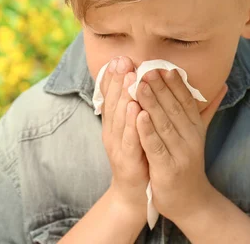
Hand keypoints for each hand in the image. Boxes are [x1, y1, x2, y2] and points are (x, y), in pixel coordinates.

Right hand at [100, 56, 149, 214]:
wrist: (135, 193)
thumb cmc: (138, 157)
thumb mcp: (133, 129)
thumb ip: (135, 106)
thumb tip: (138, 82)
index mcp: (113, 123)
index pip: (110, 95)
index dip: (114, 76)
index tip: (120, 57)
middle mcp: (111, 131)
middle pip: (113, 101)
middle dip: (118, 80)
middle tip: (123, 60)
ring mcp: (117, 145)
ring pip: (119, 117)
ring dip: (124, 96)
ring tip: (130, 77)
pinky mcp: (127, 160)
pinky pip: (130, 139)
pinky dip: (132, 123)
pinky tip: (137, 109)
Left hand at [135, 69, 227, 222]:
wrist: (191, 202)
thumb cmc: (187, 163)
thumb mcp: (197, 134)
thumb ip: (206, 109)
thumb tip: (222, 84)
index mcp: (195, 127)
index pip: (186, 100)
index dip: (174, 83)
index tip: (162, 65)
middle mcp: (191, 138)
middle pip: (174, 108)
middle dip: (160, 87)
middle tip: (145, 69)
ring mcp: (180, 154)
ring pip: (165, 124)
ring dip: (152, 103)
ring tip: (139, 85)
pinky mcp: (168, 169)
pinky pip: (157, 146)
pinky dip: (147, 131)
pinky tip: (138, 116)